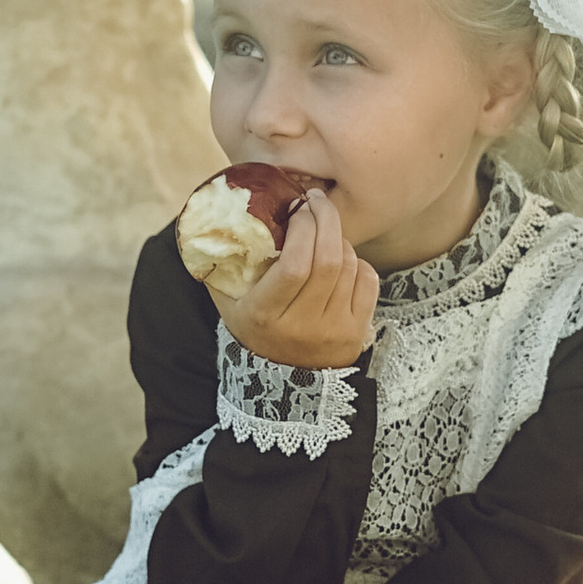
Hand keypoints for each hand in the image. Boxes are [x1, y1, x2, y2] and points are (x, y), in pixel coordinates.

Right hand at [216, 186, 377, 372]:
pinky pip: (369, 281)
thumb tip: (213, 219)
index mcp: (267, 315)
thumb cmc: (253, 329)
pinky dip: (358, 261)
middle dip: (325, 220)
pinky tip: (343, 257)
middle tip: (316, 202)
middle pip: (327, 261)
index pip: (294, 265)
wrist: (283, 382)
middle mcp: (303, 325)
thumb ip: (221, 265)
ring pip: (349, 266)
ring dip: (339, 239)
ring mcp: (334, 330)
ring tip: (325, 230)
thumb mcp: (227, 302)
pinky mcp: (358, 332)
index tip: (297, 208)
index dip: (302, 229)